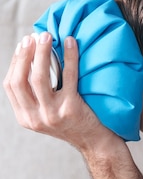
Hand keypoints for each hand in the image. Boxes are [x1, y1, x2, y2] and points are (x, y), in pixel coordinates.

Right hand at [3, 32, 116, 151]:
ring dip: (41, 52)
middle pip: (21, 80)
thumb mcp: (47, 114)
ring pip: (39, 78)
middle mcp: (36, 118)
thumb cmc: (73, 123)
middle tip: (33, 36)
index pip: (11, 85)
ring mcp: (52, 115)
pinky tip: (70, 43)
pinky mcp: (71, 109)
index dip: (15, 62)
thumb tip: (31, 57)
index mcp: (26, 118)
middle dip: (24, 54)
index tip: (23, 46)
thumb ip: (36, 95)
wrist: (95, 142)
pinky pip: (68, 76)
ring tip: (46, 36)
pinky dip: (69, 56)